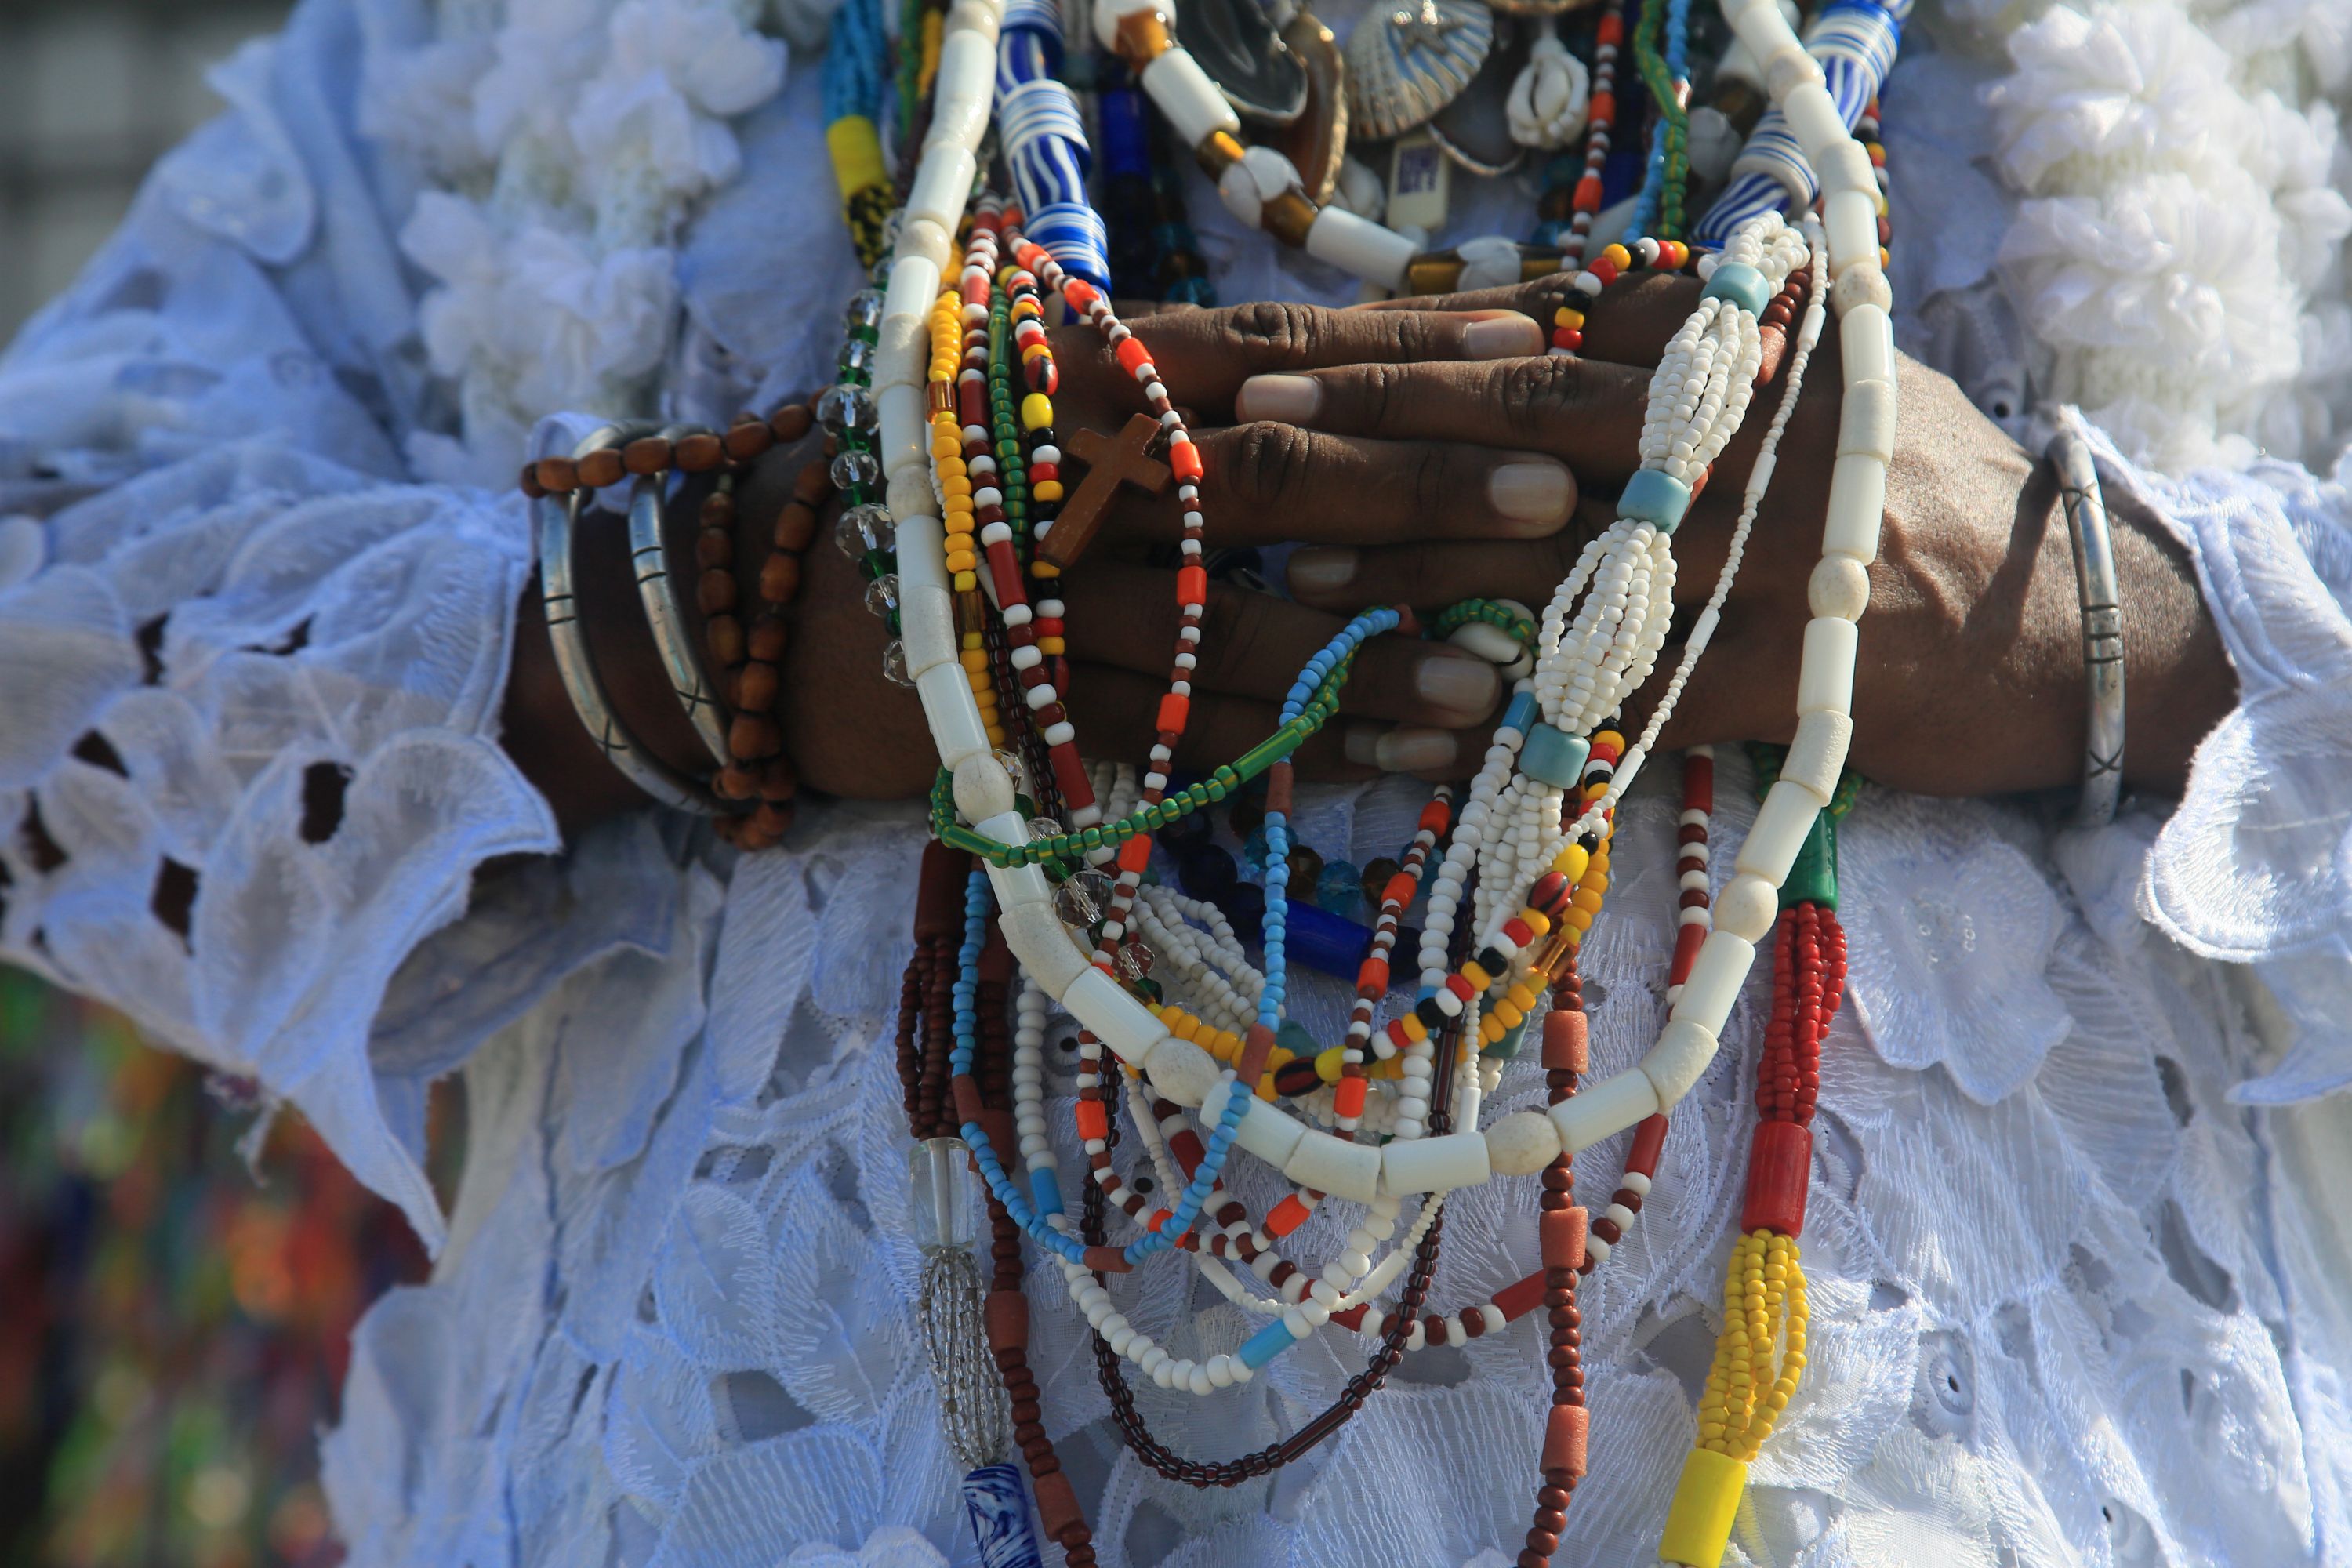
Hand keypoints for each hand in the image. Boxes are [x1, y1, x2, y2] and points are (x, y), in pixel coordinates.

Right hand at [508, 299, 1580, 822]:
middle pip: (1271, 465)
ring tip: (1529, 644)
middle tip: (1573, 479)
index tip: (1550, 349)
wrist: (742, 609)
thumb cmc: (930, 488)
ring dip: (1392, 632)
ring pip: (1236, 614)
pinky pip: (1191, 732)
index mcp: (1075, 371)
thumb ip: (1188, 389)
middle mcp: (1063, 469)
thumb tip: (1378, 376)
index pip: (1272, 348)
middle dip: (1430, 472)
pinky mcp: (1026, 714)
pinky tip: (1425, 746)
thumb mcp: (1043, 403)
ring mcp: (1039, 598)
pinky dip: (1312, 741)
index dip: (1413, 350)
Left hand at [1242, 272, 2235, 796]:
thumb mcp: (1814, 373)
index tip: (1287, 357)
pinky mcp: (1763, 677)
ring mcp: (1746, 557)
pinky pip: (1607, 691)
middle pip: (1514, 418)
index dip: (1398, 345)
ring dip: (1400, 564)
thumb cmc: (1918, 483)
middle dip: (1365, 429)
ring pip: (1539, 549)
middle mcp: (1732, 435)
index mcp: (1739, 346)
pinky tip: (1403, 717)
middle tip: (1244, 436)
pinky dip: (1504, 705)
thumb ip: (1687, 340)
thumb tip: (1539, 311)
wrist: (2066, 618)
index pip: (1537, 327)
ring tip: (1285, 570)